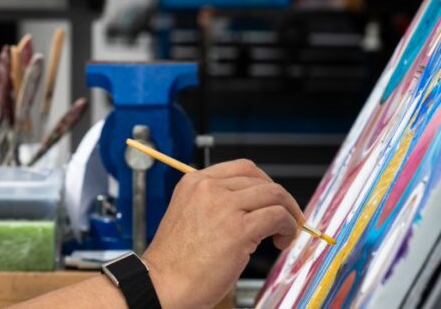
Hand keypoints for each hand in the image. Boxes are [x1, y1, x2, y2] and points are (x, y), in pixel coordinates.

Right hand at [141, 159, 302, 308]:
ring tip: (286, 232)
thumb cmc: (175, 261)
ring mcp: (223, 206)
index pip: (241, 168)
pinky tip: (282, 241)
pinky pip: (278, 217)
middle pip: (260, 179)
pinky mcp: (238, 228)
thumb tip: (251, 206)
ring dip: (289, 212)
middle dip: (280, 198)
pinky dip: (288, 228)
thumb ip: (213, 203)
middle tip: (288, 217)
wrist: (163, 283)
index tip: (272, 200)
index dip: (263, 183)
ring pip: (274, 194)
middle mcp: (208, 188)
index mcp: (193, 182)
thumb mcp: (189, 216)